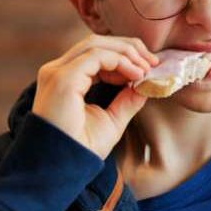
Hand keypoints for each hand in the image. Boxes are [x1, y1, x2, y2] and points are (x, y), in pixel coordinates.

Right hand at [31, 35, 157, 158]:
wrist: (63, 168)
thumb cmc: (82, 148)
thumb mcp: (112, 119)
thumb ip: (127, 100)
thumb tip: (145, 84)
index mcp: (65, 79)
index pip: (96, 53)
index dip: (125, 55)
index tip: (150, 67)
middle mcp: (57, 71)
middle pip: (96, 42)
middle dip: (129, 48)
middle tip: (153, 62)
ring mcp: (57, 73)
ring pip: (96, 44)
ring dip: (127, 53)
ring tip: (146, 69)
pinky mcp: (62, 79)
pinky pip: (96, 57)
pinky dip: (120, 61)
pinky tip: (136, 75)